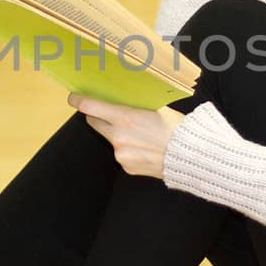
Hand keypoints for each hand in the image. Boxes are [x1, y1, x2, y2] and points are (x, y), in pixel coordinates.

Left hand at [68, 93, 184, 178]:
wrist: (191, 157)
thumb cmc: (178, 129)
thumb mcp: (158, 108)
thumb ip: (136, 105)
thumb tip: (126, 99)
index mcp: (125, 118)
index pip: (91, 107)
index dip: (79, 101)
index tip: (73, 98)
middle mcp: (118, 137)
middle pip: (95, 123)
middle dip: (98, 116)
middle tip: (107, 112)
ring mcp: (121, 154)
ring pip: (111, 139)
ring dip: (118, 135)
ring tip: (141, 134)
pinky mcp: (127, 167)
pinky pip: (122, 154)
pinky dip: (129, 150)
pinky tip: (145, 148)